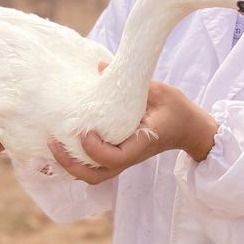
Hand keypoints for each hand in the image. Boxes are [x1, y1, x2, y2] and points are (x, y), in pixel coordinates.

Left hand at [48, 67, 218, 184]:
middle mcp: (131, 156)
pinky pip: (95, 168)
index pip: (115, 158)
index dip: (96, 150)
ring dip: (70, 166)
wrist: (190, 128)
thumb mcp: (159, 90)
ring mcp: (124, 160)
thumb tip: (100, 67)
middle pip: (97, 176)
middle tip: (54, 143)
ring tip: (53, 145)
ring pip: (93, 176)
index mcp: (142, 143)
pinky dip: (77, 163)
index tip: (85, 132)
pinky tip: (63, 146)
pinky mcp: (119, 157)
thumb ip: (131, 81)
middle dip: (71, 164)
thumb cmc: (177, 109)